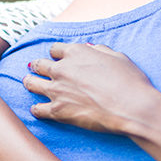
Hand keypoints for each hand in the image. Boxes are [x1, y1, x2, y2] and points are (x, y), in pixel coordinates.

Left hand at [24, 42, 160, 134]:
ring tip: (29, 83)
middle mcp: (62, 69)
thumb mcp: (117, 57)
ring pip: (31, 83)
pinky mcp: (57, 111)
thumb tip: (90, 49)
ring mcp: (57, 90)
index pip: (55, 49)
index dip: (56, 54)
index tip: (57, 58)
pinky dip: (36, 109)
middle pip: (39, 64)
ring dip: (30, 82)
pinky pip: (37, 109)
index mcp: (76, 52)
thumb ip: (100, 50)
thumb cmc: (129, 80)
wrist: (131, 106)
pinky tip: (37, 109)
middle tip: (35, 69)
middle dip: (37, 66)